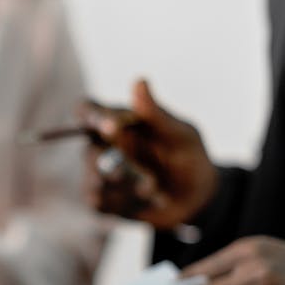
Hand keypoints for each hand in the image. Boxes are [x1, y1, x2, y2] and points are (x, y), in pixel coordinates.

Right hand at [82, 80, 217, 229]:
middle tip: (148, 178)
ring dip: (128, 188)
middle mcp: (103, 145)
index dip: (90, 115)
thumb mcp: (181, 135)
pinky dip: (123, 203)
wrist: (196, 200)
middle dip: (118, 166)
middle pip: (88, 152)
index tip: (110, 127)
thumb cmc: (190, 159)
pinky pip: (98, 202)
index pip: (88, 110)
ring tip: (153, 189)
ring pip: (94, 180)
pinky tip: (143, 202)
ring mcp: (100, 174)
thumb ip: (156, 114)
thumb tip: (139, 81)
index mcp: (118, 121)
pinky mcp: (102, 200)